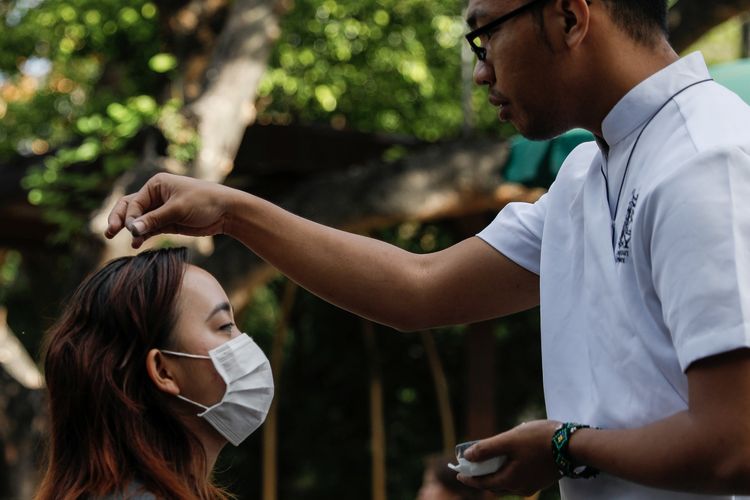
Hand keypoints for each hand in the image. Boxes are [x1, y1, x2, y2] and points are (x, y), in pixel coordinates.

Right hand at [105, 173, 235, 247]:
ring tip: (125, 242)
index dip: (129, 217)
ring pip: (139, 221)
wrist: (226, 211)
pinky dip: (143, 236)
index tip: (132, 230)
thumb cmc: (204, 202)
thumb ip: (155, 220)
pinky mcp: (168, 222)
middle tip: (109, 233)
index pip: (133, 202)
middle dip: (120, 220)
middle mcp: (156, 196)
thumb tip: (132, 230)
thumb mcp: (178, 209)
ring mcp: (161, 210)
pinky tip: (137, 245)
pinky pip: (150, 229)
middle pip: (130, 208)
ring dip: (132, 231)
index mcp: (156, 185)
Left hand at [457, 420, 561, 496]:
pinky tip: (507, 458)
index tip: (458, 473)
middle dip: (481, 475)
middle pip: (494, 484)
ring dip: (495, 472)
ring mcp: (532, 485)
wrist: (572, 444)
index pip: (483, 483)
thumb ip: (486, 449)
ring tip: (488, 459)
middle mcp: (520, 488)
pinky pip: (517, 478)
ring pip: (506, 481)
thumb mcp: (509, 440)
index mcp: (511, 481)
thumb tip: (467, 456)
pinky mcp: (540, 479)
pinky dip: (507, 470)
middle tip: (471, 465)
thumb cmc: (539, 440)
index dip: (469, 478)